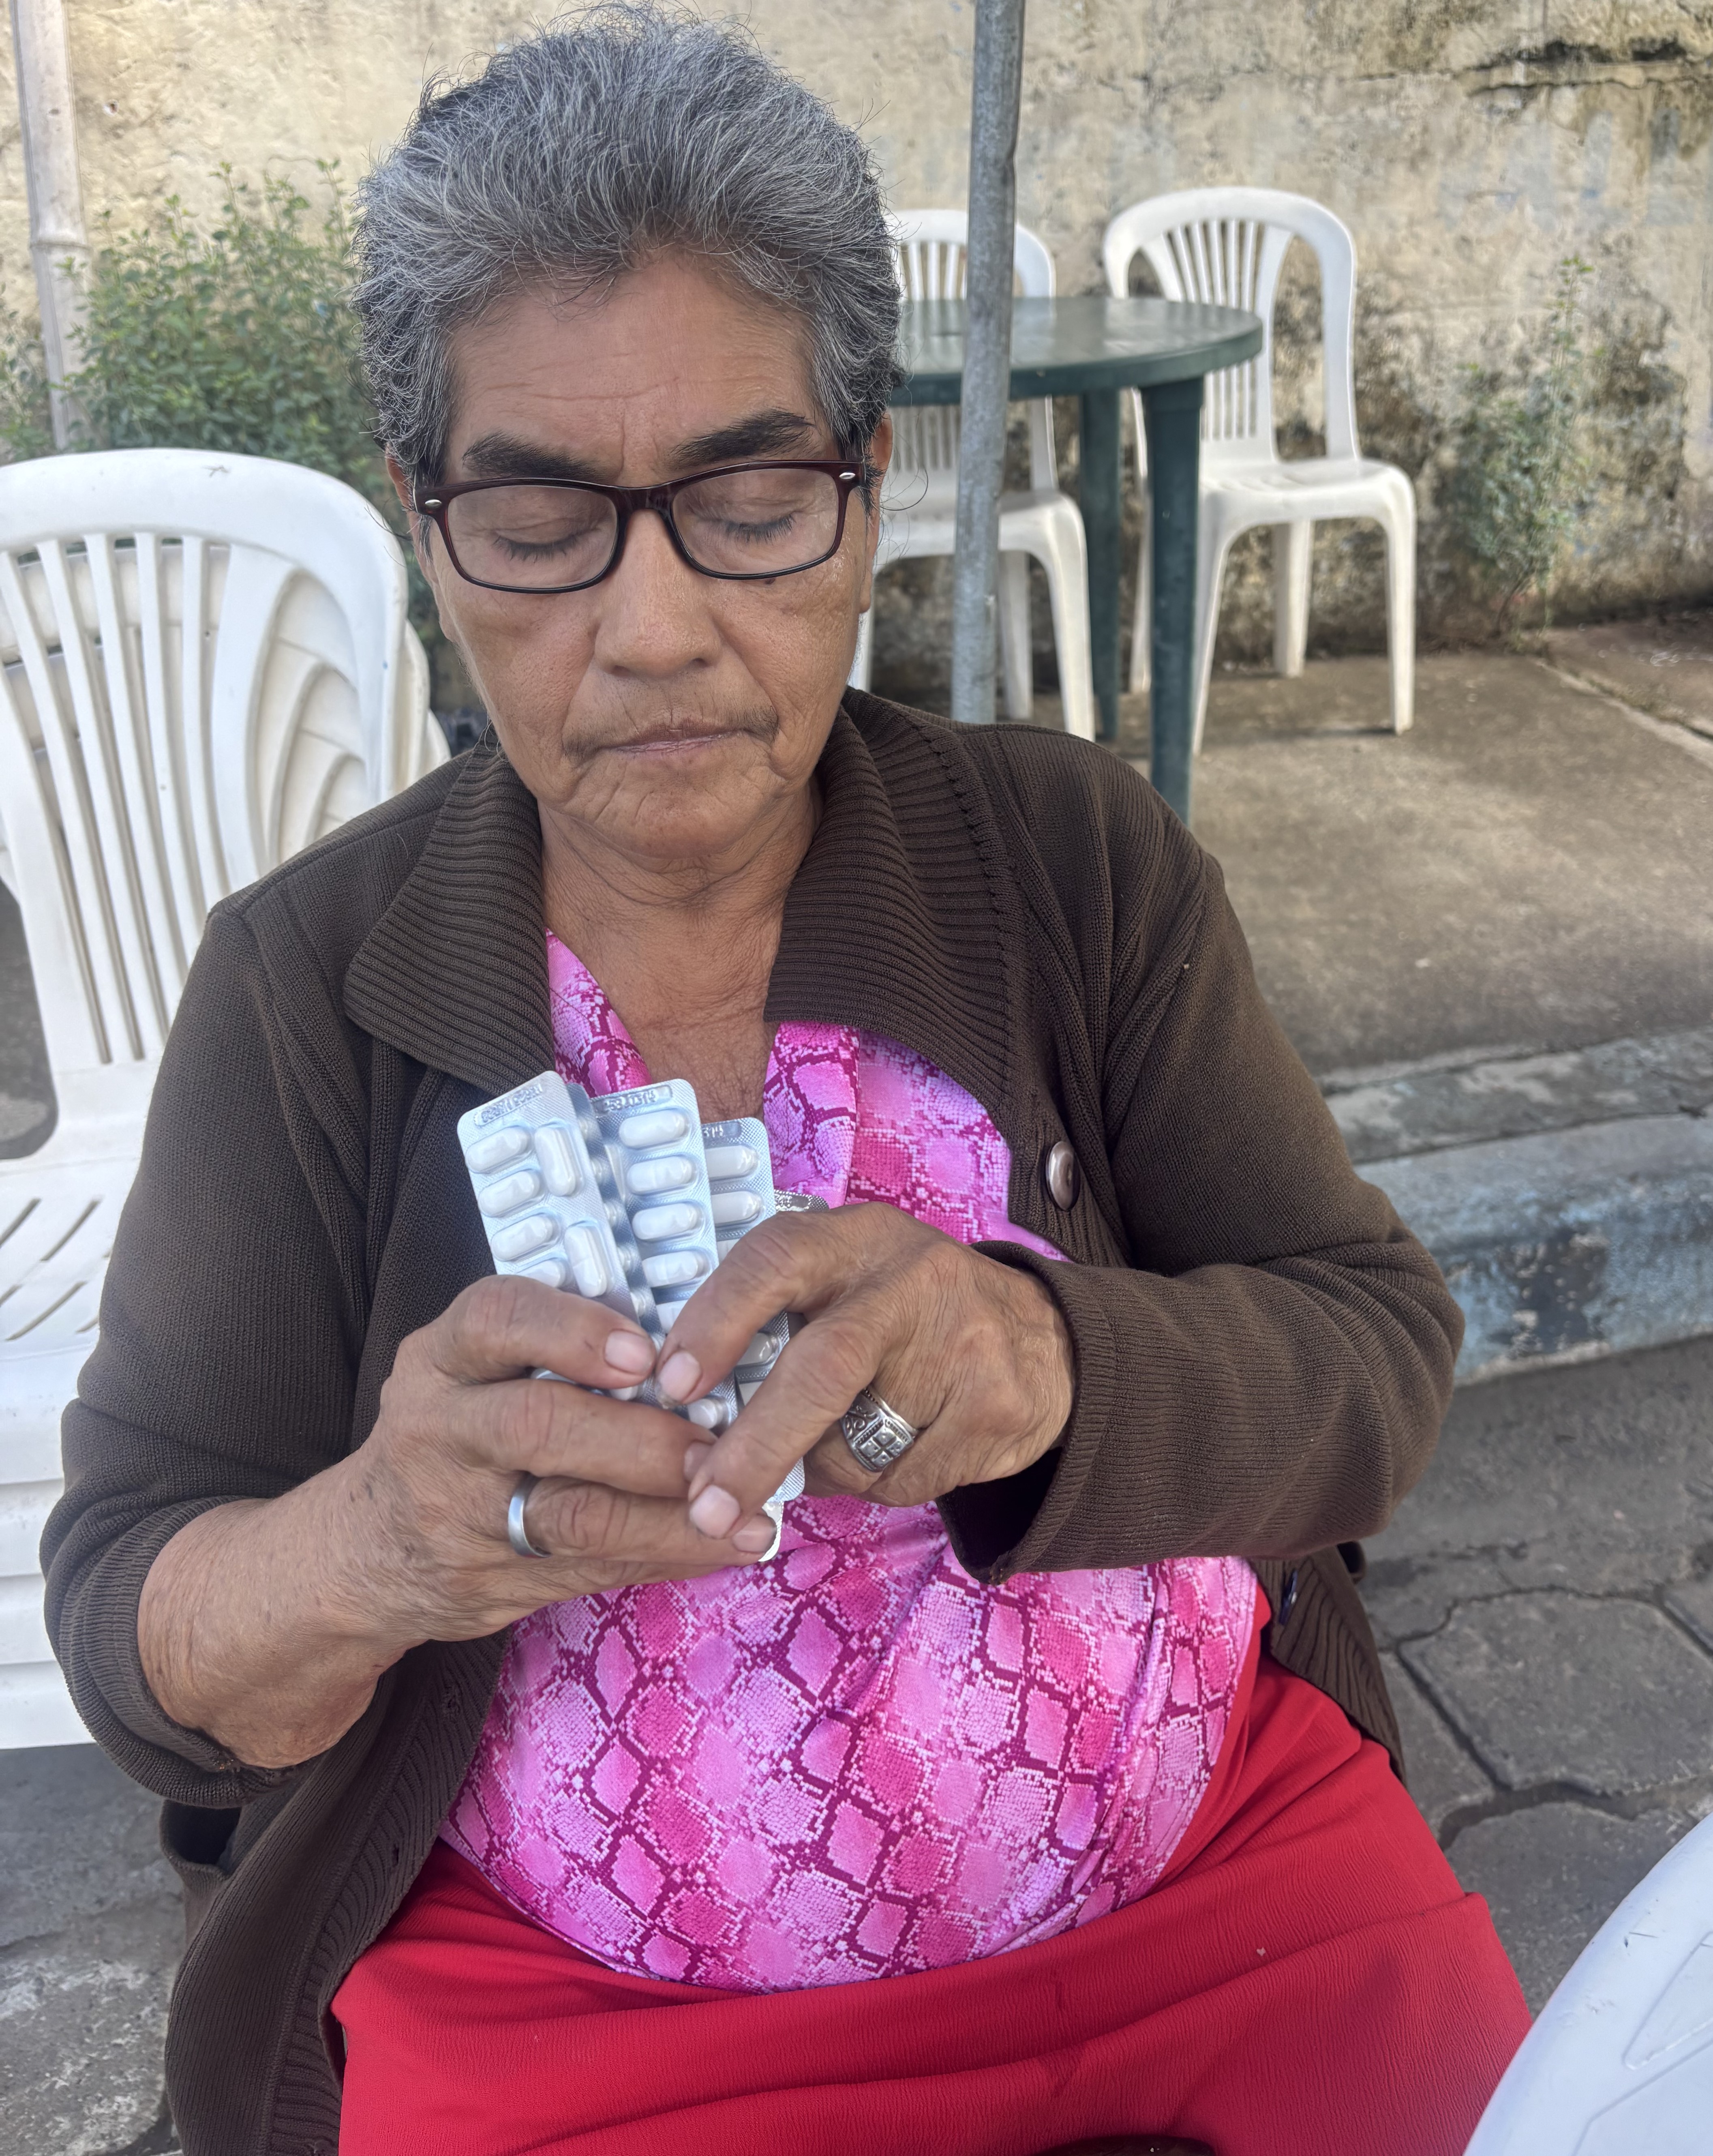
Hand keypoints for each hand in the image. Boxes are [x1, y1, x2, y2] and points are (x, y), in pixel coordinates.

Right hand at [139, 1274, 771, 1768]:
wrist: (360, 1554)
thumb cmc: (454, 1433)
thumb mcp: (471, 1372)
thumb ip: (553, 1348)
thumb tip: (698, 1329)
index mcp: (441, 1359)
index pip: (492, 1319)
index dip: (571, 1330)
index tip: (643, 1351)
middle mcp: (438, 1430)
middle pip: (537, 1425)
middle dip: (638, 1437)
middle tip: (718, 1440)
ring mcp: (461, 1515)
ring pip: (570, 1515)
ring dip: (669, 1513)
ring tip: (745, 1509)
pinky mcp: (491, 1581)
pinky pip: (593, 1569)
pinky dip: (671, 1555)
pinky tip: (733, 1544)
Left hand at [650, 1204, 1074, 1542]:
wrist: (1044, 1339)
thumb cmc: (907, 1315)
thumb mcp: (846, 1284)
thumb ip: (777, 1323)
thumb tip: (690, 1413)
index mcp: (854, 1240)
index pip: (775, 1260)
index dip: (717, 1320)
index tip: (671, 1383)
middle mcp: (909, 1280)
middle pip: (823, 1367)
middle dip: (756, 1446)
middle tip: (707, 1505)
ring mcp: (961, 1343)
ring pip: (856, 1443)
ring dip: (822, 1468)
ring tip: (840, 1442)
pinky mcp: (994, 1407)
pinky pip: (901, 1478)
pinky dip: (876, 1484)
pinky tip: (900, 1447)